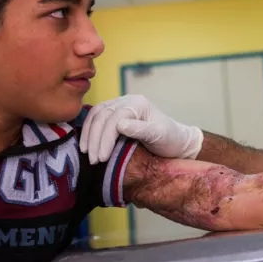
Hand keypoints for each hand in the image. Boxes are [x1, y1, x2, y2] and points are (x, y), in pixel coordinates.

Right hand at [79, 95, 202, 163]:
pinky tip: (86, 144)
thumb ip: (140, 130)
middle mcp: (127, 100)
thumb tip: (119, 125)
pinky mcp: (114, 114)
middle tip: (93, 160)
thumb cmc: (170, 140)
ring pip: (96, 115)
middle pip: (102, 115)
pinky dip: (89, 131)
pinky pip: (96, 118)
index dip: (105, 138)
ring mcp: (119, 105)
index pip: (115, 118)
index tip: (102, 158)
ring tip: (87, 154)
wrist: (176, 142)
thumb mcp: (159, 135)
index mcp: (138, 103)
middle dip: (95, 138)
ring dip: (88, 135)